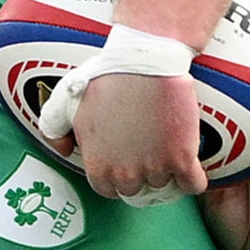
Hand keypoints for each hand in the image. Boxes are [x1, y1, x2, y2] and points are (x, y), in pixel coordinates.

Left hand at [55, 68, 205, 204]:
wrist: (145, 60)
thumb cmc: (105, 76)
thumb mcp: (66, 102)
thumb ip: (55, 130)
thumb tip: (65, 151)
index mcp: (98, 167)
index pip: (108, 189)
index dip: (117, 175)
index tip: (126, 161)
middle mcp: (125, 175)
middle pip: (137, 189)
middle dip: (142, 173)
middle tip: (149, 151)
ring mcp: (155, 169)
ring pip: (166, 185)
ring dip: (169, 171)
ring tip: (168, 147)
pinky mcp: (183, 159)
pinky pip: (194, 185)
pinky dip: (195, 177)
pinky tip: (191, 163)